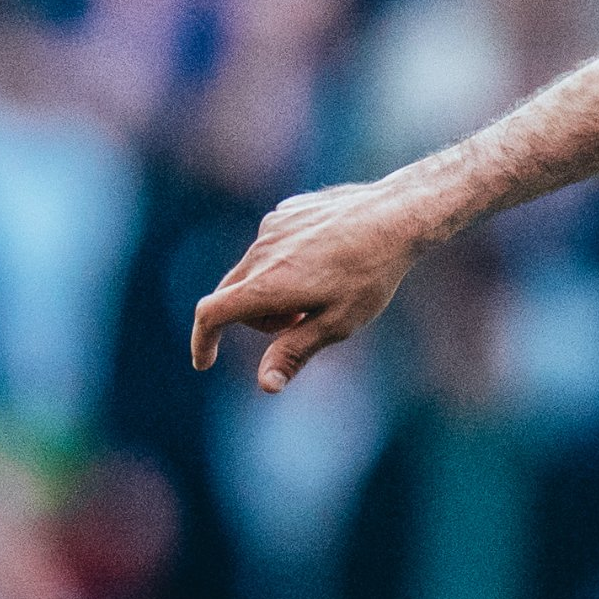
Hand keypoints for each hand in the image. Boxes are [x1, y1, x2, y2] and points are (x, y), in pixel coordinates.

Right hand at [189, 179, 434, 392]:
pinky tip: (326, 258)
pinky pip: (271, 246)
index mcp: (267, 285)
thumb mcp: (337, 324)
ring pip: (252, 270)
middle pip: (230, 295)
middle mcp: (260, 253)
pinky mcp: (284, 212)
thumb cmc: (370, 275)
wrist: (396, 215)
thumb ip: (294, 352)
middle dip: (254, 319)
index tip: (204, 362)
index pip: (211, 314)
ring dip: (271, 289)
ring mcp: (270, 228)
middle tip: (300, 321)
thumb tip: (266, 385)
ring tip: (321, 288)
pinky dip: (283, 262)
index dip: (202, 341)